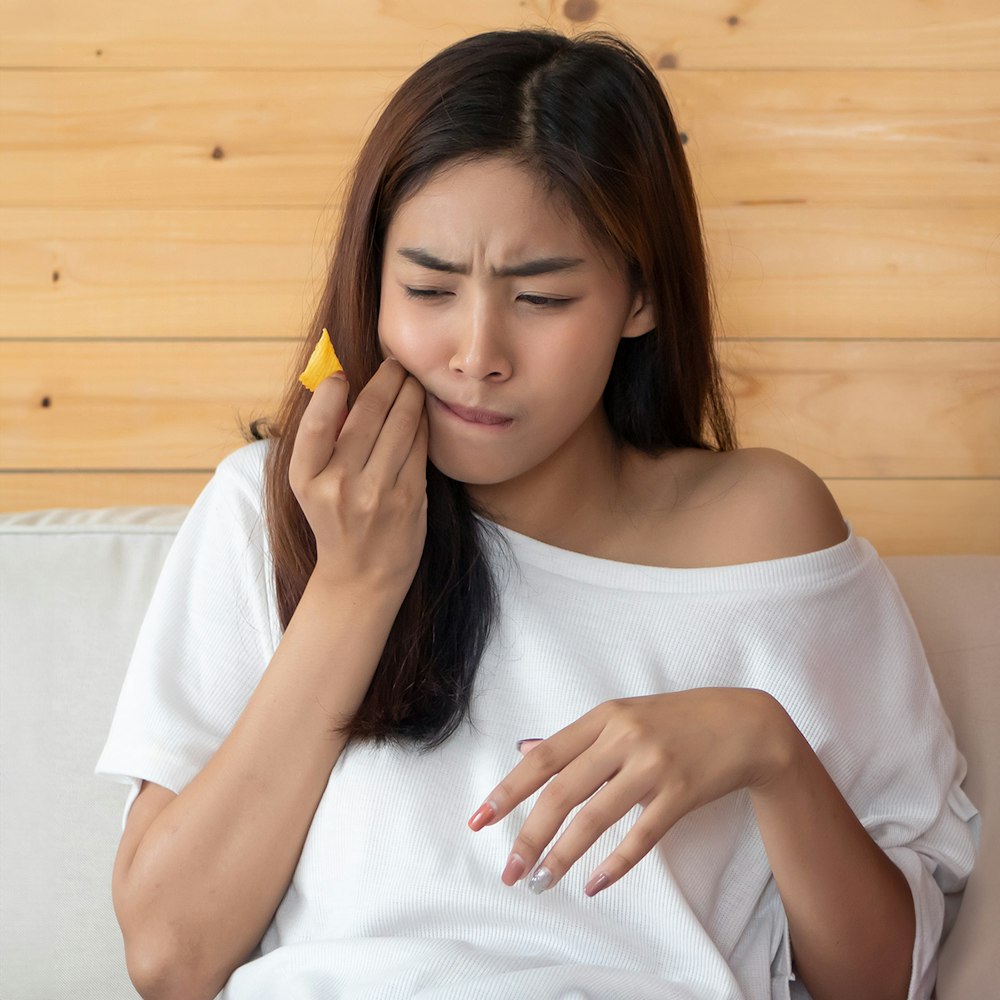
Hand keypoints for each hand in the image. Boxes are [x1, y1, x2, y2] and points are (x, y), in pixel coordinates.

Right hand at [289, 357, 428, 595]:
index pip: (315, 425)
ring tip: (412, 380)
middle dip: (386, 380)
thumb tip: (339, 384)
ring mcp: (377, 494)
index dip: (330, 393)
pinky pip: (418, 447)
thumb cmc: (335, 522)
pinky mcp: (410, 499)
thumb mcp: (311, 486)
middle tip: (395, 364)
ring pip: (400, 425)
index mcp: (306, 480)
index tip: (343, 374)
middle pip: (367, 415)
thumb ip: (322, 442)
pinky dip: (421, 424)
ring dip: (410, 394)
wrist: (361, 577)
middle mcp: (339, 486)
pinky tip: (421, 412)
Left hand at [467, 688, 788, 896]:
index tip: (479, 819)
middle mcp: (622, 738)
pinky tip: (593, 884)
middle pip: (561, 791)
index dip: (508, 790)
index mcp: (602, 718)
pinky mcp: (680, 793)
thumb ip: (575, 739)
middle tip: (508, 870)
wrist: (745, 724)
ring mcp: (652, 765)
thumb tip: (524, 751)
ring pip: (594, 817)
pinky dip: (614, 863)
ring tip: (539, 882)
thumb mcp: (623, 716)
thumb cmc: (677, 720)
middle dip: (528, 833)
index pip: (544, 757)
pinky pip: (640, 836)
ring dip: (562, 855)